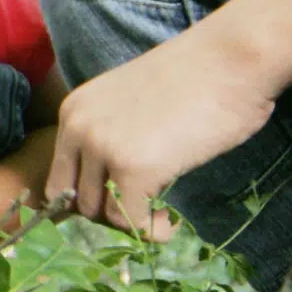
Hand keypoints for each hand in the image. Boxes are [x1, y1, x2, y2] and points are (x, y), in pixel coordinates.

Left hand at [45, 26, 276, 237]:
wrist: (231, 59)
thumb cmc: (196, 78)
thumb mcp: (132, 103)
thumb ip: (113, 133)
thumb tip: (111, 182)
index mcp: (75, 110)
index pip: (60, 176)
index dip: (89, 198)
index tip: (119, 205)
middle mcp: (79, 127)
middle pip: (75, 198)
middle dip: (108, 213)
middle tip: (142, 212)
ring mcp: (103, 147)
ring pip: (98, 212)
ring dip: (128, 223)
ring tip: (158, 216)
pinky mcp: (133, 168)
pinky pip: (128, 220)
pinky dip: (149, 232)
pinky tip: (169, 226)